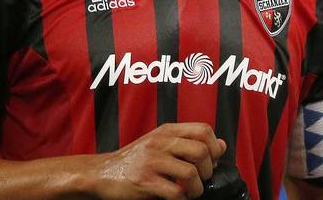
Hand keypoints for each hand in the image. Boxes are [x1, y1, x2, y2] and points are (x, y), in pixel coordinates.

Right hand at [89, 122, 226, 198]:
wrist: (101, 173)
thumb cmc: (134, 159)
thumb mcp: (160, 142)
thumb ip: (188, 141)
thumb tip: (221, 145)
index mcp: (167, 131)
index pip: (203, 129)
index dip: (214, 146)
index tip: (211, 160)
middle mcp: (160, 142)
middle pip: (202, 150)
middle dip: (208, 170)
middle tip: (201, 179)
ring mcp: (152, 161)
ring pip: (191, 172)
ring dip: (197, 188)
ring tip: (191, 192)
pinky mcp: (145, 182)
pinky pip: (175, 192)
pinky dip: (182, 198)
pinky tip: (177, 198)